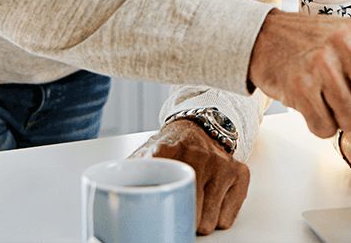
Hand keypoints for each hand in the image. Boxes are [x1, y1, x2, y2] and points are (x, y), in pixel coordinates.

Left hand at [130, 120, 249, 234]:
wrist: (196, 127)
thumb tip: (111, 196)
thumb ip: (129, 174)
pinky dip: (218, 217)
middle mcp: (198, 156)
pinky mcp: (239, 172)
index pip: (165, 197)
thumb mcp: (145, 155)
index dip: (162, 216)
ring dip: (200, 222)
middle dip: (182, 221)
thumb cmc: (169, 149)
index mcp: (168, 151)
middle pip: (191, 217)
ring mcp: (221, 164)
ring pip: (210, 222)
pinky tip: (210, 203)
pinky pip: (227, 217)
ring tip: (192, 207)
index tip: (160, 223)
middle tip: (175, 214)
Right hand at [248, 9, 350, 139]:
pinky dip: (319, 125)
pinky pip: (325, 129)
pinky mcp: (300, 86)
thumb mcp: (350, 40)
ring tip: (327, 96)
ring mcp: (322, 65)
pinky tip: (310, 101)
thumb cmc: (315, 43)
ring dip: (341, 120)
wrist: (264, 36)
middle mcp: (348, 46)